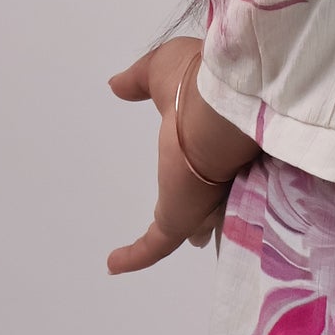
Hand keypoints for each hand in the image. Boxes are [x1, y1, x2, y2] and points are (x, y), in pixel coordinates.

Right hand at [106, 37, 255, 274]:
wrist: (220, 110)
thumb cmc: (199, 84)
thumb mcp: (164, 70)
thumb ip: (140, 79)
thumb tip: (117, 84)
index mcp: (216, 137)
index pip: (212, 160)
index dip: (206, 170)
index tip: (200, 177)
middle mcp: (217, 173)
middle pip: (214, 197)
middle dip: (213, 207)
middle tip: (210, 222)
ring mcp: (201, 200)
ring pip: (201, 223)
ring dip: (197, 231)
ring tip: (196, 242)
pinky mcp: (181, 219)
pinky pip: (156, 245)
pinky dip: (135, 256)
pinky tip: (113, 265)